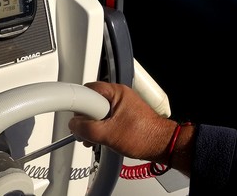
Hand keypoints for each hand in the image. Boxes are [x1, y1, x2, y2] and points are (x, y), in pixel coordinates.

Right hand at [68, 81, 188, 171]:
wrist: (162, 146)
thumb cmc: (145, 137)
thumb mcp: (108, 134)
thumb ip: (86, 128)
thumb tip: (74, 126)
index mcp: (116, 92)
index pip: (86, 90)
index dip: (78, 105)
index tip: (74, 117)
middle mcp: (118, 95)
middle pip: (90, 101)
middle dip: (84, 118)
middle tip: (85, 131)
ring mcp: (121, 104)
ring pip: (96, 111)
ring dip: (92, 125)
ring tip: (94, 138)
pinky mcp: (122, 114)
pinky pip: (104, 117)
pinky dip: (100, 127)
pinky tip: (101, 138)